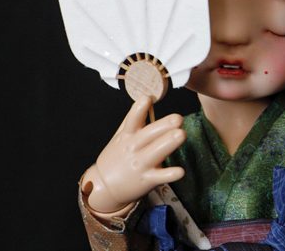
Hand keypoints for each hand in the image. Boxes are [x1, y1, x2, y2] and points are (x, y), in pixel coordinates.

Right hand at [81, 95, 185, 213]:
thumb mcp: (120, 137)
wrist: (103, 187)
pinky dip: (170, 174)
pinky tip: (180, 171)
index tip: (148, 98)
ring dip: (168, 143)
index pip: (132, 120)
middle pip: (148, 135)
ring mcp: (140, 165)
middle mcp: (133, 149)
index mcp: (127, 136)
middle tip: (178, 118)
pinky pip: (160, 176)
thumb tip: (146, 97)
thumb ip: (133, 119)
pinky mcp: (147, 180)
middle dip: (163, 126)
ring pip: (156, 153)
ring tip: (181, 134)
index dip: (139, 109)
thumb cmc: (116, 157)